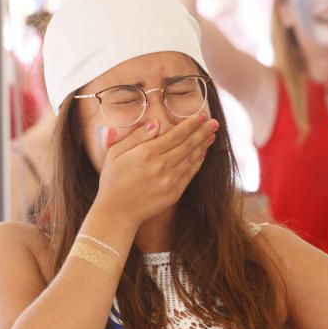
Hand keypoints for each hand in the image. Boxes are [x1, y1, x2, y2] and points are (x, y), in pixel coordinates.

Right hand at [94, 114, 218, 227]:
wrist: (117, 212)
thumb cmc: (112, 181)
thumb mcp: (115, 153)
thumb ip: (135, 136)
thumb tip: (154, 123)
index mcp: (146, 153)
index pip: (175, 135)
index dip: (190, 125)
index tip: (200, 116)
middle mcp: (161, 165)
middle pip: (188, 145)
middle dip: (202, 132)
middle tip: (214, 123)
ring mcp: (169, 180)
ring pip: (191, 158)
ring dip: (203, 146)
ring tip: (212, 136)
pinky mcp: (174, 193)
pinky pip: (190, 174)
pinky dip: (198, 162)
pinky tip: (202, 154)